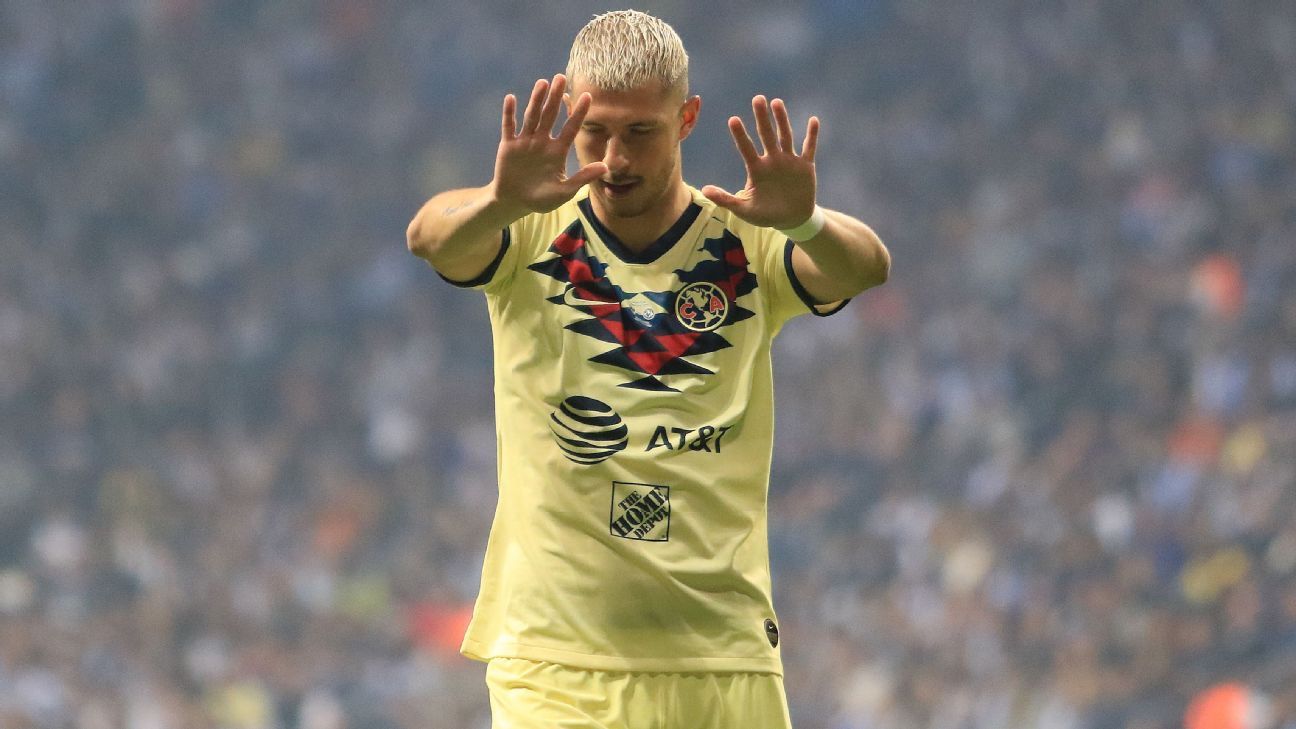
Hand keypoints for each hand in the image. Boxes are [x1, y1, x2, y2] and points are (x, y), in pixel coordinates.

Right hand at [490, 74, 607, 217]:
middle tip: (561, 78)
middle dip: (556, 98)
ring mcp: (525, 142)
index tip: (587, 96)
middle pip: (551, 116)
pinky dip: (509, 113)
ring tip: (543, 83)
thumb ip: (583, 178)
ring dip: (536, 100)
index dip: (578, 113)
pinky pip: (509, 127)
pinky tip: (511, 98)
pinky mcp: (509, 146)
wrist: (515, 203)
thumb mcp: (565, 191)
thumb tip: (605, 167)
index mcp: (558, 151)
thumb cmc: (541, 199)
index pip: (571, 128)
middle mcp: (543, 142)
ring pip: (532, 117)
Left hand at [701, 96, 819, 229]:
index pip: (746, 148)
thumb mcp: (744, 209)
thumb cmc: (765, 214)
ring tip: (777, 103)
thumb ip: (725, 199)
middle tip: (757, 98)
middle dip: (762, 117)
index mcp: (756, 169)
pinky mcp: (805, 166)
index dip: (740, 135)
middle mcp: (772, 160)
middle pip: (766, 135)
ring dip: (782, 120)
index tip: (733, 119)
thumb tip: (704, 190)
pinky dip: (812, 135)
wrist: (792, 220)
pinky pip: (809, 148)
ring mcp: (789, 161)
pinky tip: (813, 120)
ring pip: (785, 136)